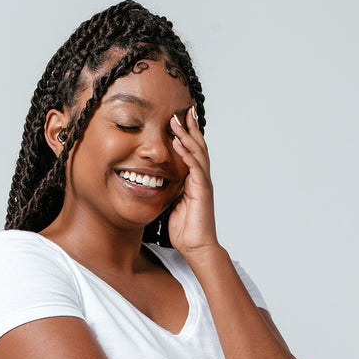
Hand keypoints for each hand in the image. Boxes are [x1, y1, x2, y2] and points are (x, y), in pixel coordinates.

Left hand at [166, 106, 218, 255]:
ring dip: (187, 135)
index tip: (178, 121)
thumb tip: (155, 182)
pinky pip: (195, 168)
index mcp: (194, 181)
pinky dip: (187, 154)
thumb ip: (168, 190)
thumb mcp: (171, 205)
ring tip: (178, 120)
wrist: (196, 247)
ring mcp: (203, 184)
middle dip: (190, 128)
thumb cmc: (184, 230)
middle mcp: (201, 179)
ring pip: (197, 153)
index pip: (192, 153)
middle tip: (182, 111)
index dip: (187, 136)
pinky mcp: (202, 191)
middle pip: (198, 147)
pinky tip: (179, 143)